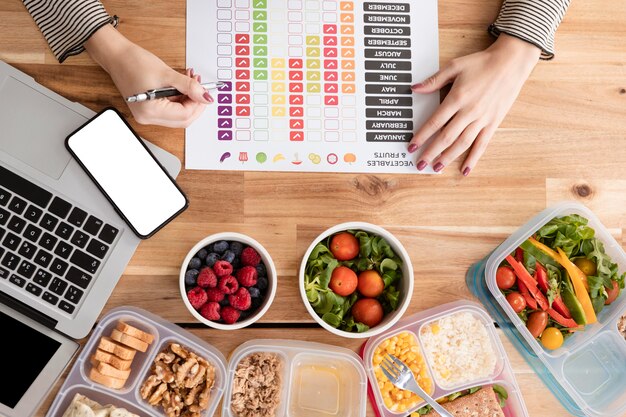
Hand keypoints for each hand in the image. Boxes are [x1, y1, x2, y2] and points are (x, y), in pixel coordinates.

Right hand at [85, 25, 210, 127]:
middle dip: (195, 103)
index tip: (205, 91)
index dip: (198, 103)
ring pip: (178, 115)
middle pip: (183, 119)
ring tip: (191, 81)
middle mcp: (148, 118)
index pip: (184, 115)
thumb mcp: (167, 74)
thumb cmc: (134, 62)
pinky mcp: (149, 109)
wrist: (117, 55)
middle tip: (200, 87)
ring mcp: (148, 115)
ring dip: (188, 99)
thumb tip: (206, 97)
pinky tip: (182, 85)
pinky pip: (171, 109)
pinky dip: (179, 98)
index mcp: (150, 112)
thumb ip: (189, 87)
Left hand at [409, 34, 540, 174]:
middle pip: (446, 137)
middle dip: (431, 152)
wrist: (511, 62)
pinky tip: (465, 170)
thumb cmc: (481, 63)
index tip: (411, 146)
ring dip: (448, 157)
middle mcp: (469, 112)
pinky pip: (482, 144)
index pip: (435, 122)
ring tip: (436, 168)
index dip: (422, 136)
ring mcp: (482, 119)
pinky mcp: (493, 123)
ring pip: (462, 143)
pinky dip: (473, 158)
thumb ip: (434, 80)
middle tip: (420, 164)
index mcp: (457, 98)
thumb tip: (414, 88)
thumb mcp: (455, 66)